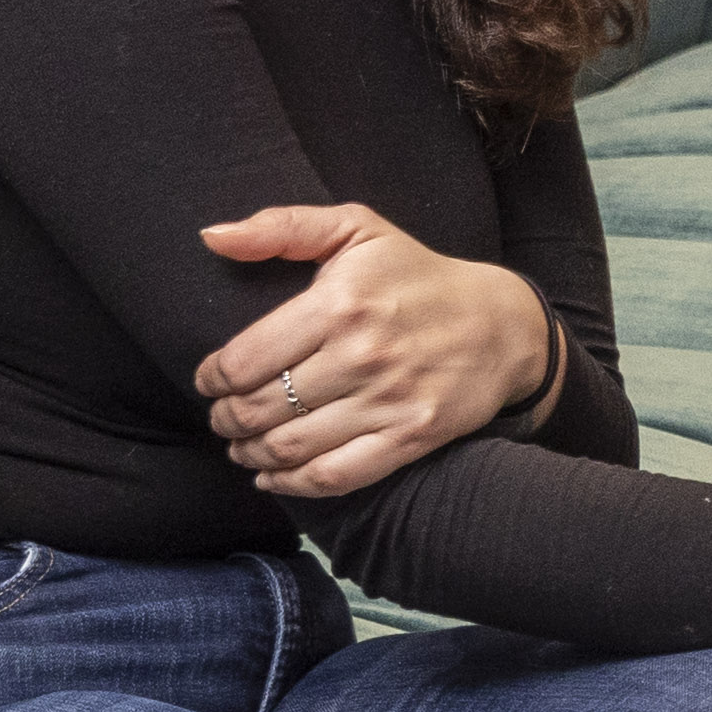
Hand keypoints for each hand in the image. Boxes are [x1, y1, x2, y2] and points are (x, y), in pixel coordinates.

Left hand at [195, 206, 556, 500]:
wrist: (502, 324)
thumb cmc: (418, 275)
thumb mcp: (357, 229)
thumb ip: (280, 227)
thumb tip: (212, 237)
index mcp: (339, 303)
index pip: (243, 360)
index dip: (212, 379)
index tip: (209, 381)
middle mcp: (361, 355)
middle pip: (260, 408)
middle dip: (226, 419)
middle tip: (222, 417)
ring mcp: (388, 401)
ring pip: (289, 446)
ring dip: (250, 453)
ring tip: (241, 446)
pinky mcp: (412, 436)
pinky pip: (335, 475)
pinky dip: (292, 484)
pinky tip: (271, 476)